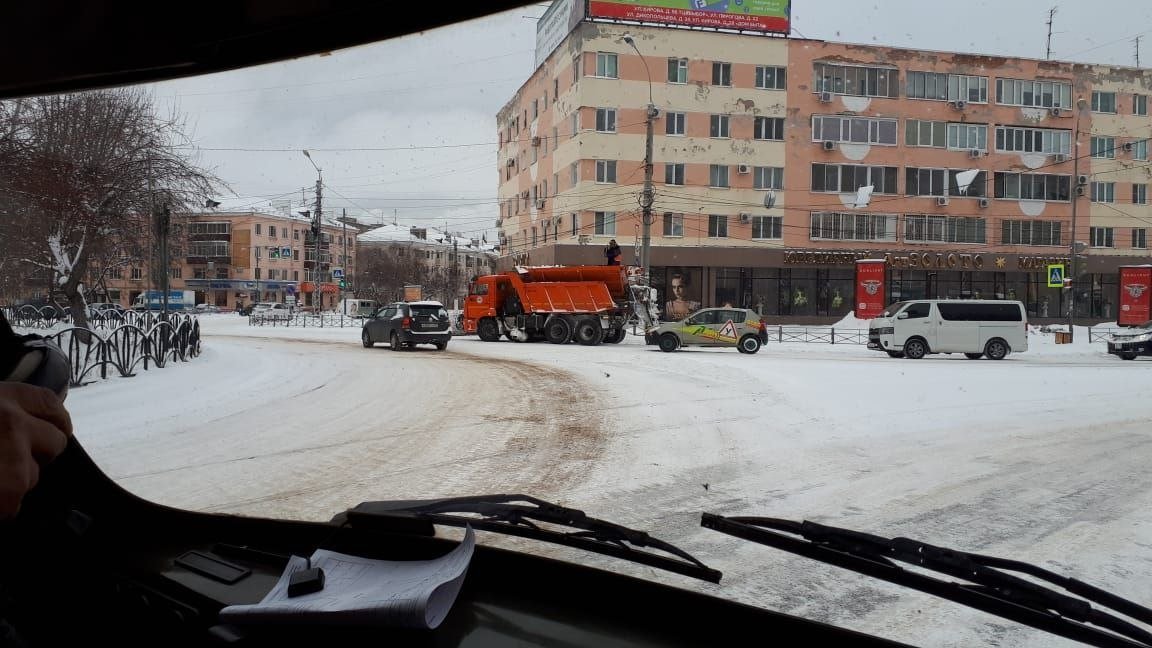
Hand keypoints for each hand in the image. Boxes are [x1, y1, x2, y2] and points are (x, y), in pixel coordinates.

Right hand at [0, 383, 72, 518]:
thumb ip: (2, 414)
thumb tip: (26, 423)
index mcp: (0, 397)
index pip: (50, 403)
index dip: (55, 419)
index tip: (54, 428)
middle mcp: (13, 422)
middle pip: (56, 441)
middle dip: (36, 455)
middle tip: (5, 461)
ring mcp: (14, 457)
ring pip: (32, 476)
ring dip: (11, 483)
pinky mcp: (10, 490)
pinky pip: (15, 505)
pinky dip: (1, 507)